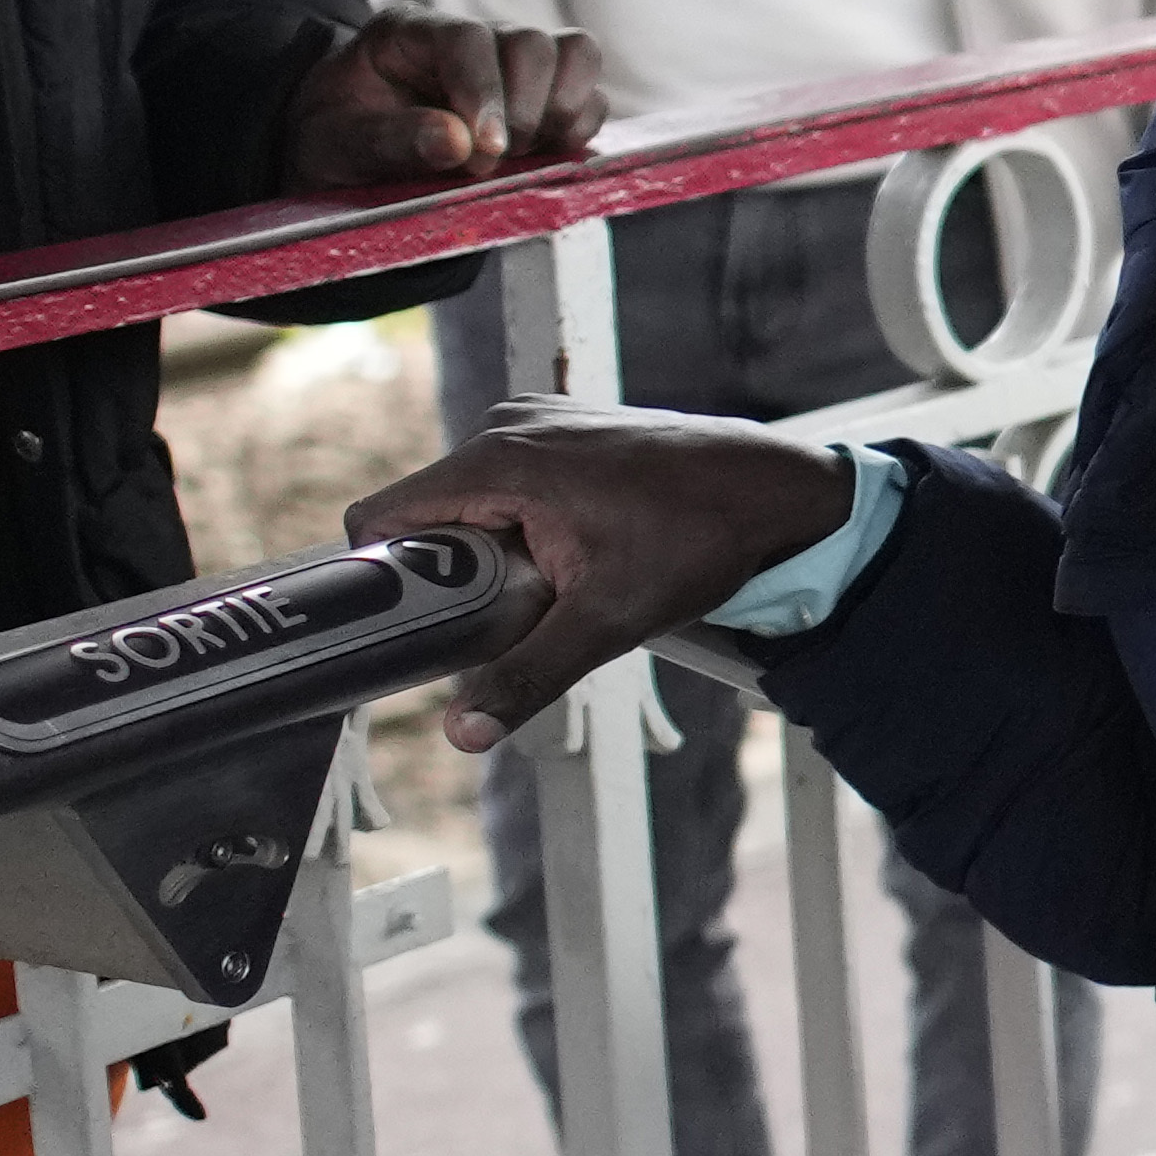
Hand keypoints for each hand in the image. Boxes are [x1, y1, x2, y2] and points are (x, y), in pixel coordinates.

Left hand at [280, 15, 603, 195]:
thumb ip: (389, 142)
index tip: (486, 151)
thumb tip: (458, 142)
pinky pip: (589, 96)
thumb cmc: (334, 141)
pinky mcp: (541, 99)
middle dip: (524, 110)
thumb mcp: (335, 144)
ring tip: (522, 156)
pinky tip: (541, 158)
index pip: (468, 40)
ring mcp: (511, 64)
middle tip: (491, 161)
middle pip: (532, 42)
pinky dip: (578, 129)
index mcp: (410, 33)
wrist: (344, 155)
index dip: (485, 93)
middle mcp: (470, 37)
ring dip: (561, 113)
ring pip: (574, 56)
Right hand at [352, 408, 861, 744]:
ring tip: (552, 587)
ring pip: (469, 503)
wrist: (775, 490)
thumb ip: (527, 675)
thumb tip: (464, 732)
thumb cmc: (698, 539)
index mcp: (497, 460)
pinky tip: (571, 558)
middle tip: (504, 616)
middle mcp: (506, 427)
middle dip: (448, 573)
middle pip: (426, 515)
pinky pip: (508, 485)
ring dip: (490, 553)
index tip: (410, 621)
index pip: (381, 517)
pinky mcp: (562, 431)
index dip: (381, 574)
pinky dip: (521, 526)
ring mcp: (536, 423)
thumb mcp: (606, 621)